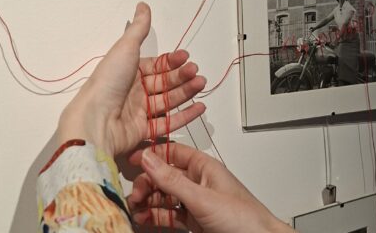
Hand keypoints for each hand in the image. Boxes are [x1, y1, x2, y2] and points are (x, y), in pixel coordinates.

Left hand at [57, 2, 205, 156]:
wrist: (96, 120)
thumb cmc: (109, 81)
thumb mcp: (125, 48)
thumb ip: (139, 28)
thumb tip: (143, 5)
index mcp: (128, 71)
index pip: (156, 65)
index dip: (172, 61)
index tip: (186, 57)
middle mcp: (134, 91)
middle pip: (164, 82)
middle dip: (182, 76)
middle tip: (196, 72)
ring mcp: (139, 112)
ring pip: (168, 100)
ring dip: (186, 92)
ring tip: (201, 85)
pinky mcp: (143, 131)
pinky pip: (168, 123)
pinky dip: (185, 115)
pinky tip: (199, 108)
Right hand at [128, 143, 291, 232]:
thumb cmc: (243, 219)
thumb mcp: (202, 197)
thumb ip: (173, 180)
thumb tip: (148, 158)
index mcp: (203, 167)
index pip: (173, 152)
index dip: (152, 155)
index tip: (132, 161)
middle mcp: (198, 182)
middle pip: (165, 176)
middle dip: (147, 183)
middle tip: (135, 196)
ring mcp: (196, 202)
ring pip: (165, 197)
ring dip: (149, 201)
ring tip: (135, 209)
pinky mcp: (195, 222)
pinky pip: (170, 215)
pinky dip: (156, 216)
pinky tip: (144, 219)